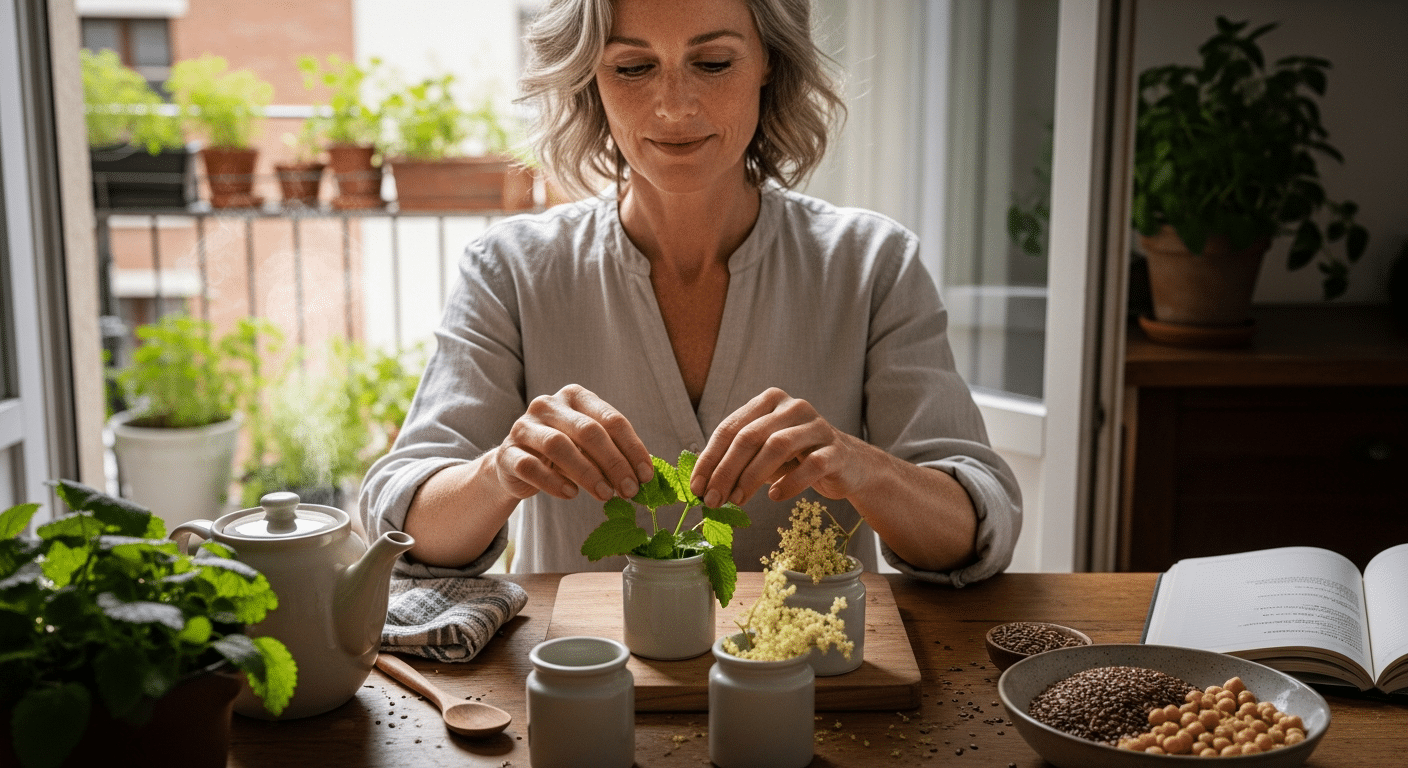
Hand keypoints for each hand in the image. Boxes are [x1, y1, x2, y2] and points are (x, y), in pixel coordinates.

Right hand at [489, 384, 653, 502]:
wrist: (516, 464)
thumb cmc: (564, 454)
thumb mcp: (590, 447)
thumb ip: (614, 454)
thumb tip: (645, 476)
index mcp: (576, 397)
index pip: (611, 419)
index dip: (632, 448)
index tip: (646, 476)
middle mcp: (548, 405)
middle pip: (588, 431)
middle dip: (613, 462)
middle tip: (629, 490)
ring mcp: (524, 426)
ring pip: (558, 446)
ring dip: (587, 473)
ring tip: (605, 495)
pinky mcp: (507, 452)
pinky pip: (530, 466)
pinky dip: (553, 482)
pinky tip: (570, 494)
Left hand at [689, 387, 871, 507]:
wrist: (847, 466)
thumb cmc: (797, 459)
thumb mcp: (762, 454)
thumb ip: (736, 460)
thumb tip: (702, 485)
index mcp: (769, 401)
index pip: (730, 428)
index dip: (710, 459)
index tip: (696, 488)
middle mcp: (793, 407)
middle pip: (750, 436)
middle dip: (726, 471)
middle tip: (713, 500)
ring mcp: (817, 426)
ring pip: (777, 446)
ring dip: (751, 477)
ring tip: (738, 500)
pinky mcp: (836, 450)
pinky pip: (810, 465)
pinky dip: (790, 483)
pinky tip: (775, 496)